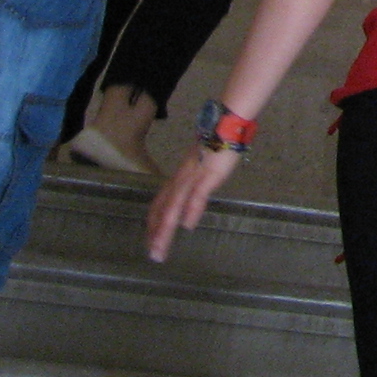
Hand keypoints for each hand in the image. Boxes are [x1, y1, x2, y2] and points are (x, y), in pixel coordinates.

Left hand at [145, 144, 242, 261]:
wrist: (226, 122)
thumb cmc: (217, 143)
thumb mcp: (203, 167)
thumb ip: (197, 184)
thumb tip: (193, 201)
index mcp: (179, 178)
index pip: (160, 204)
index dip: (154, 224)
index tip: (150, 243)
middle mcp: (180, 179)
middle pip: (162, 209)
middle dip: (155, 233)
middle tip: (153, 254)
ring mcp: (193, 177)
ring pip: (173, 206)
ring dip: (165, 229)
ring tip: (160, 248)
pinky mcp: (208, 175)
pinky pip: (197, 195)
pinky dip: (191, 211)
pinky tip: (188, 226)